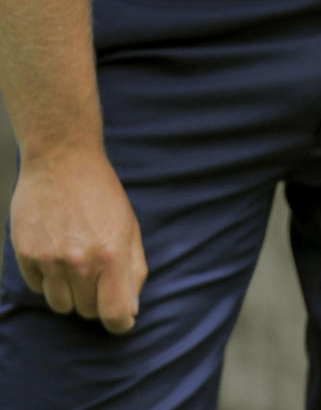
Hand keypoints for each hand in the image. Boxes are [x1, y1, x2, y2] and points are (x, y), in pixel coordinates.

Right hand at [10, 145, 147, 333]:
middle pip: (87, 312)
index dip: (120, 322)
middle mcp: (80, 262)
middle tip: (95, 270)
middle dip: (95, 298)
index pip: (116, 315)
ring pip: (61, 306)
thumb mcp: (128, 225)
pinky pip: (38, 288)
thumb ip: (134, 269)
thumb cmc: (100, 191)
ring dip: (70, 291)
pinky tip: (54, 250)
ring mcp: (50, 260)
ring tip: (74, 260)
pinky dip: (47, 278)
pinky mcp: (26, 255)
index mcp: (112, 254)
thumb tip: (132, 310)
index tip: (120, 317)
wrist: (61, 157)